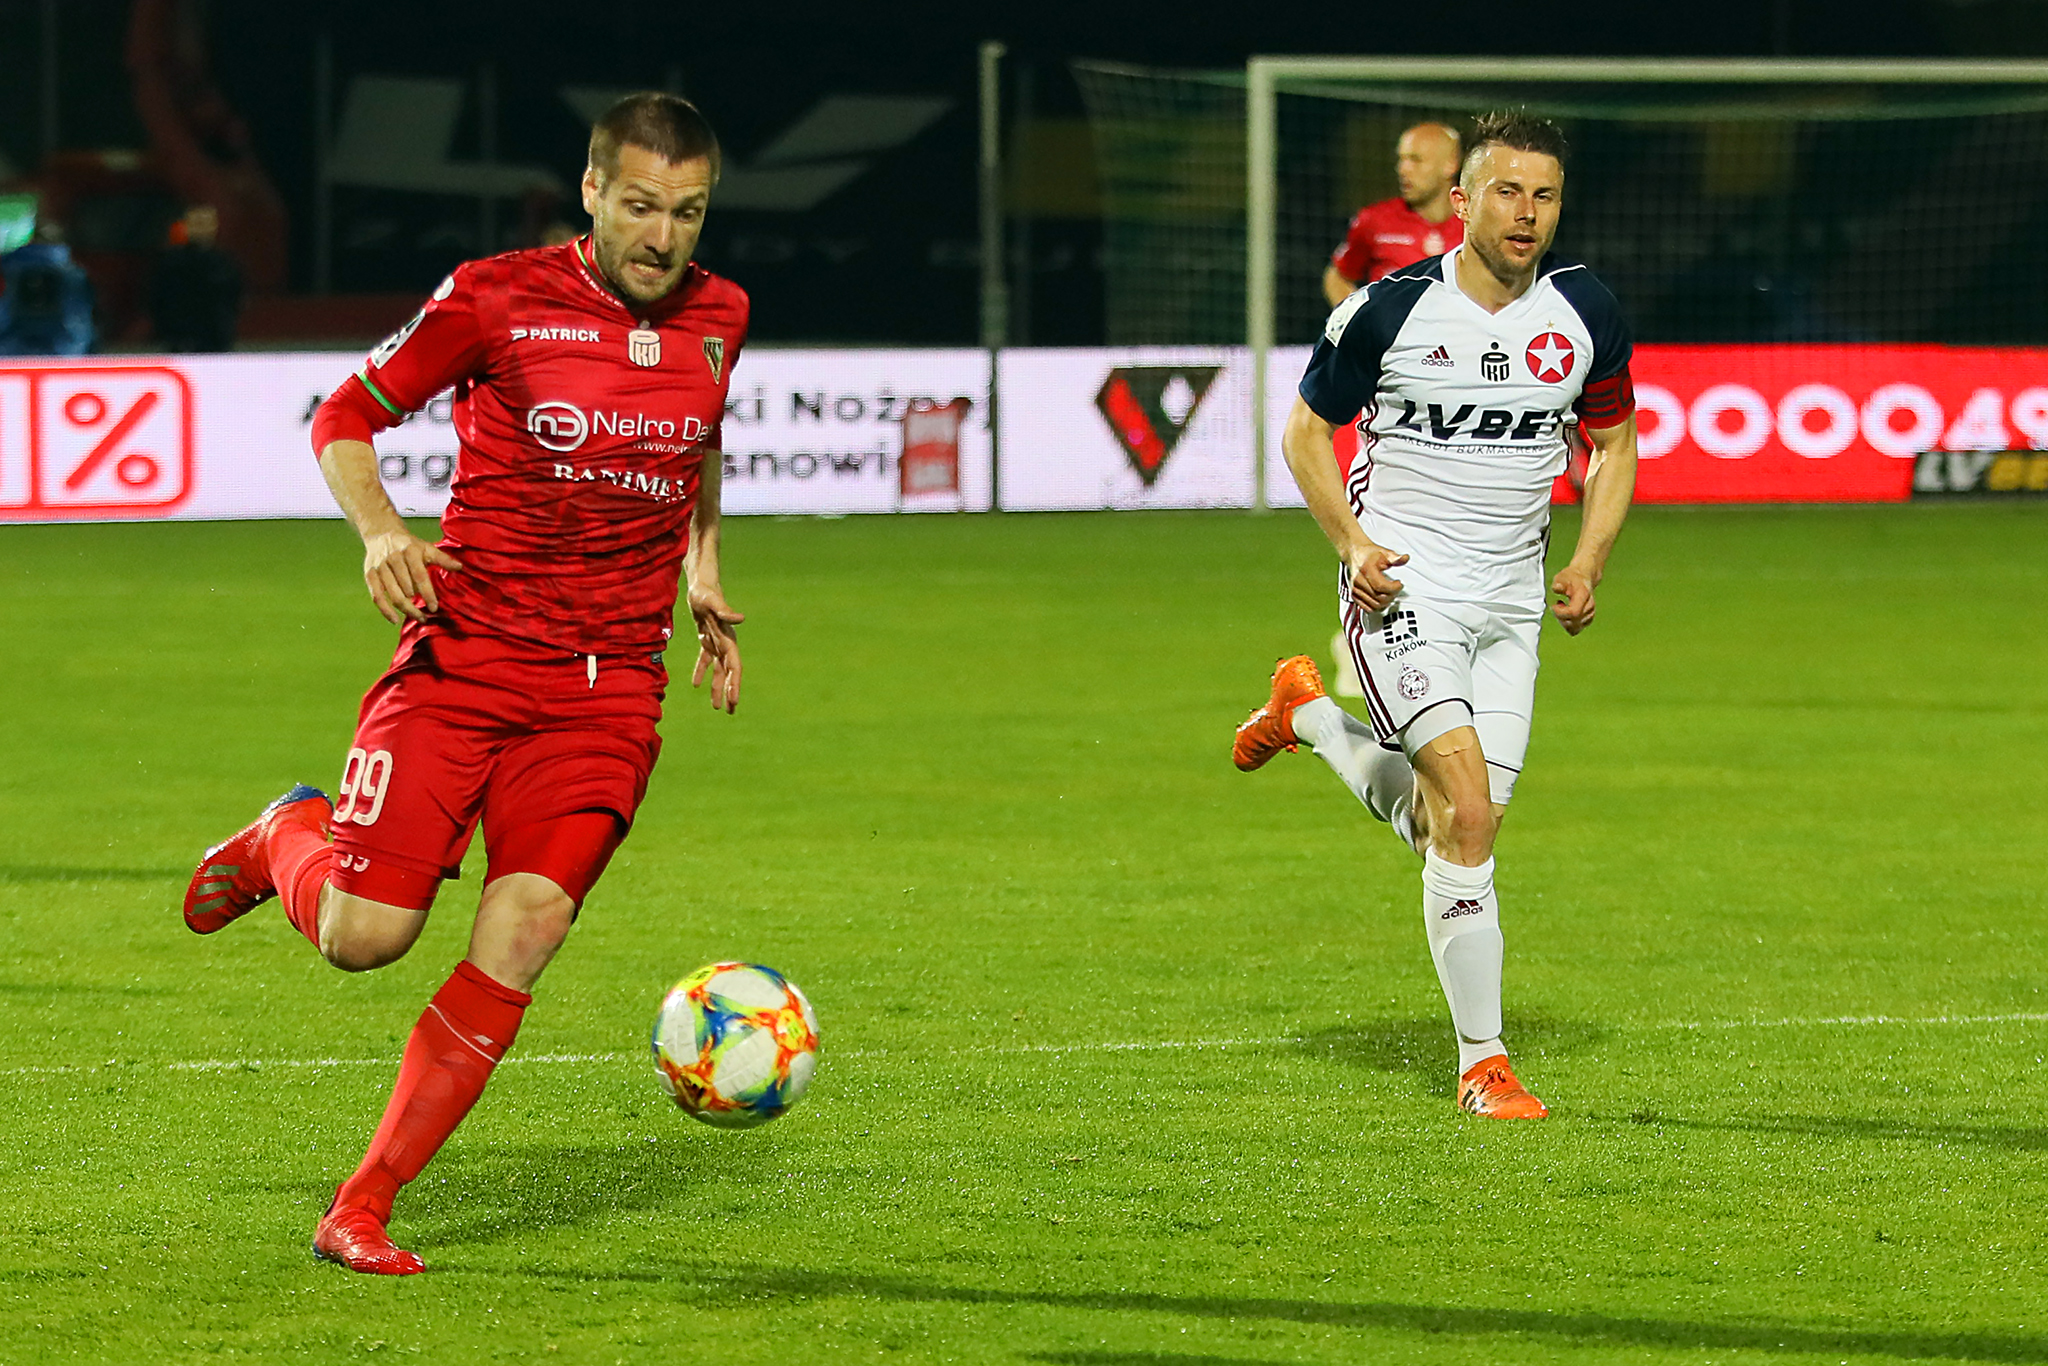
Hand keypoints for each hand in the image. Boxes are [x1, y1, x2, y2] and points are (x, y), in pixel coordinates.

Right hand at [362, 529, 462, 624]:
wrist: (382, 534)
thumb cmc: (409, 545)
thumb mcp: (426, 548)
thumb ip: (442, 559)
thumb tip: (460, 567)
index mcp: (410, 551)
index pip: (420, 576)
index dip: (427, 593)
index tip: (434, 607)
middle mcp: (393, 558)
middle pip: (405, 588)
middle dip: (416, 605)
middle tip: (425, 616)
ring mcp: (380, 567)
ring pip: (392, 594)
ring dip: (405, 609)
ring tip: (417, 618)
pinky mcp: (369, 574)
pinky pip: (377, 596)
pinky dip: (385, 610)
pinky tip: (395, 619)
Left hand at [688, 583, 744, 712]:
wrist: (701, 585)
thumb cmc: (706, 592)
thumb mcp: (712, 601)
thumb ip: (726, 611)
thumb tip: (741, 618)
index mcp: (728, 640)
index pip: (734, 666)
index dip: (734, 683)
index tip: (733, 700)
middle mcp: (725, 644)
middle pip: (729, 672)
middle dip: (730, 692)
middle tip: (731, 711)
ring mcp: (716, 642)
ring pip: (718, 670)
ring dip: (718, 688)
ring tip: (717, 707)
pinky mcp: (706, 639)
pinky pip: (705, 660)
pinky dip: (701, 672)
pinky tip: (696, 685)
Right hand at [1345, 542, 1408, 612]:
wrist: (1354, 554)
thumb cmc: (1368, 553)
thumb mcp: (1384, 552)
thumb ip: (1395, 558)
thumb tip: (1405, 558)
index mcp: (1366, 569)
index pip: (1381, 586)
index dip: (1393, 588)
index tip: (1399, 584)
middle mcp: (1358, 581)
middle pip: (1378, 597)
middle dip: (1392, 595)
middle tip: (1396, 588)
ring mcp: (1355, 589)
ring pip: (1374, 605)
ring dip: (1386, 602)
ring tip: (1390, 594)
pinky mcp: (1354, 595)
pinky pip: (1367, 608)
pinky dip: (1377, 607)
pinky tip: (1382, 599)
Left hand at [1551, 563, 1599, 634]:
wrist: (1584, 577)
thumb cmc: (1572, 578)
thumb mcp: (1561, 577)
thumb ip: (1558, 584)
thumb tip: (1557, 588)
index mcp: (1583, 595)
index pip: (1574, 612)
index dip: (1561, 613)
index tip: (1554, 606)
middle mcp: (1589, 606)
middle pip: (1574, 622)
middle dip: (1561, 618)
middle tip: (1556, 607)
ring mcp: (1590, 613)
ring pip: (1575, 628)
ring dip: (1564, 622)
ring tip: (1562, 609)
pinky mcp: (1588, 619)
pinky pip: (1576, 629)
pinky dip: (1568, 625)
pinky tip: (1565, 616)